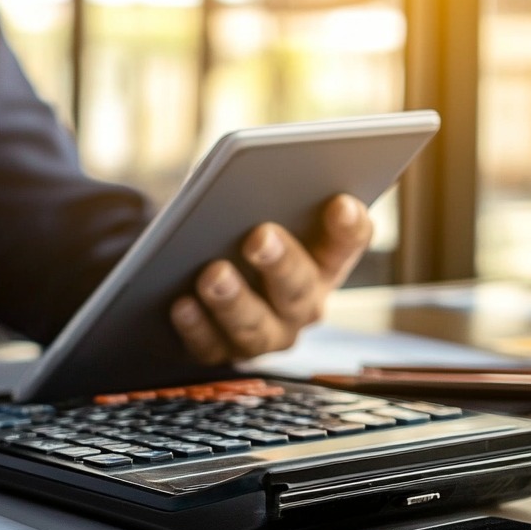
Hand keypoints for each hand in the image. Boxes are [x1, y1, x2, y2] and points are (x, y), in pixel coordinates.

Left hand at [170, 194, 371, 363]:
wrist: (187, 275)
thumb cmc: (230, 227)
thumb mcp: (246, 204)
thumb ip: (254, 190)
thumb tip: (236, 176)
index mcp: (322, 261)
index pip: (348, 242)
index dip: (348, 225)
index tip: (339, 202)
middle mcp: (302, 305)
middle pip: (299, 288)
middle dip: (281, 262)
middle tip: (259, 236)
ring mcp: (265, 335)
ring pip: (255, 326)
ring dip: (234, 300)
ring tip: (213, 274)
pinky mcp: (221, 353)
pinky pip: (209, 346)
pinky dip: (195, 326)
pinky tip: (181, 304)